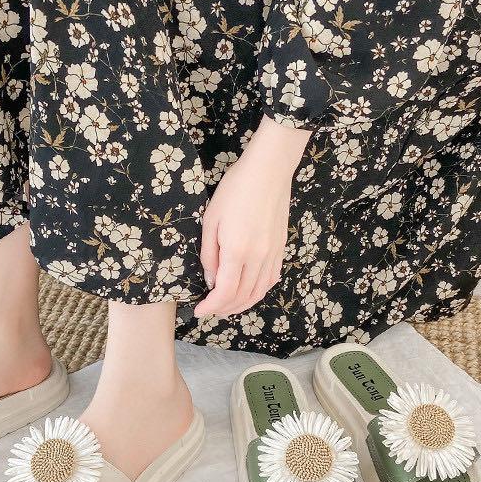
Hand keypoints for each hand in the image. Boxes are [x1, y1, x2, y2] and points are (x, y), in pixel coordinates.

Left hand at [194, 116, 310, 317]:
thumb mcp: (210, 220)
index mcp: (237, 251)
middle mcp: (258, 258)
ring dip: (243, 304)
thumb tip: (211, 280)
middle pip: (242, 296)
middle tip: (210, 310)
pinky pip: (271, 280)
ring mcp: (273, 254)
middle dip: (224, 308)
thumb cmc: (235, 190)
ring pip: (259, 292)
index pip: (225, 292)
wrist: (268, 171)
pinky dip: (259, 292)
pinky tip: (249, 292)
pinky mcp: (281, 248)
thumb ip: (210, 254)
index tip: (199, 311)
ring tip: (227, 306)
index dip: (211, 306)